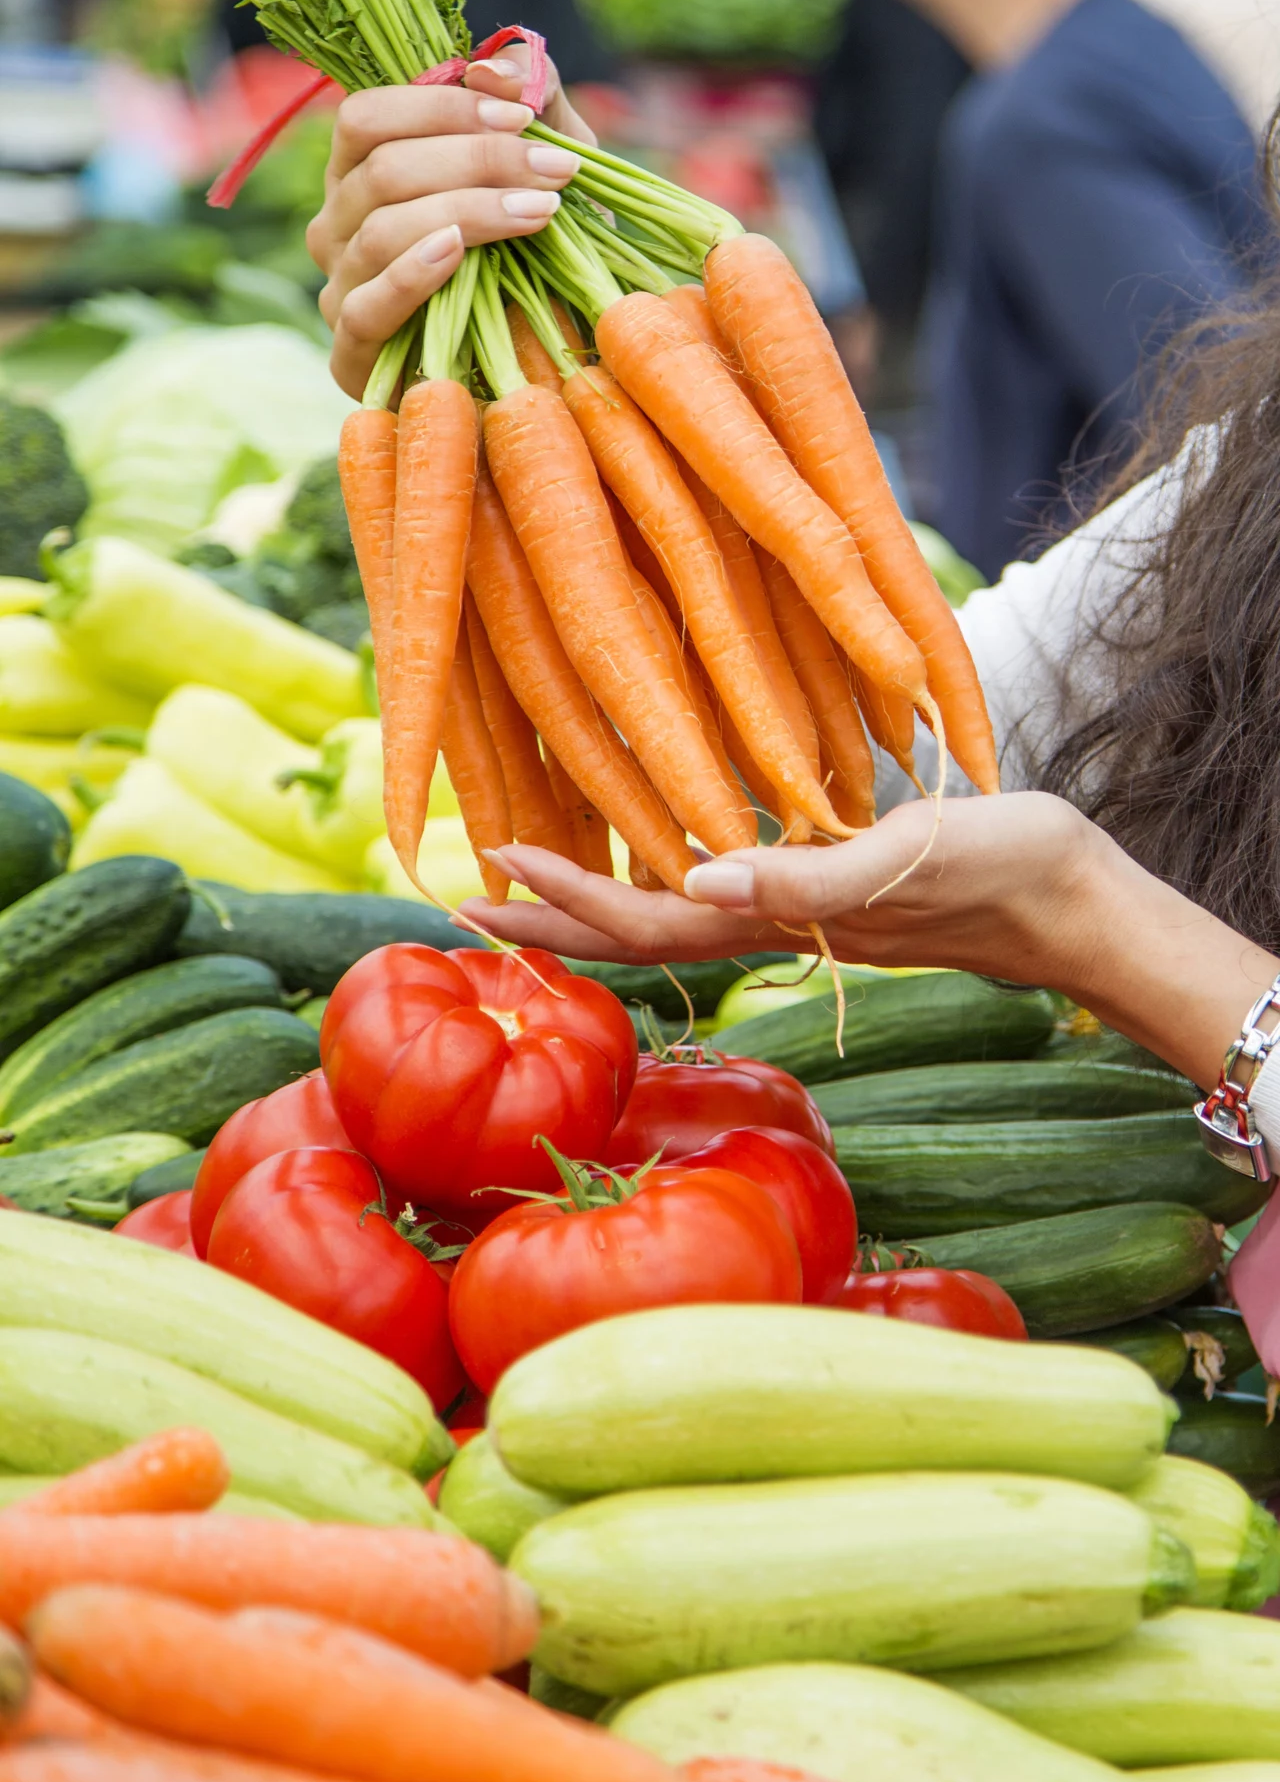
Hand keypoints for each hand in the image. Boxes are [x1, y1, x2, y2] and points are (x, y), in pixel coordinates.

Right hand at [307, 46, 594, 398]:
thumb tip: (494, 67)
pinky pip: (368, 305)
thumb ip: (532, 102)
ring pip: (380, 229)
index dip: (442, 107)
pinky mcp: (351, 357)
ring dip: (467, 211)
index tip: (524, 118)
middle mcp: (338, 226)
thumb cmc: (539, 262)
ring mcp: (339, 291)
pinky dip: (413, 274)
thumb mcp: (550, 172)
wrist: (539, 373)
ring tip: (537, 214)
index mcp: (364, 175)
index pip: (366, 117)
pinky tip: (458, 253)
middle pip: (381, 169)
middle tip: (554, 170)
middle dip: (477, 160)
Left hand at [462, 795, 1099, 981]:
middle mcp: (766, 920)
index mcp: (774, 917)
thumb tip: (698, 879)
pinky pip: (712, 885)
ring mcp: (789, 907)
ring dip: (588, 900)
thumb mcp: (908, 858)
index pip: (641, 919)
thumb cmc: (1002, 872)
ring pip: (664, 910)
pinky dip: (654, 874)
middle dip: (544, 919)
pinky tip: (640, 852)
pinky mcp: (818, 883)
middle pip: (631, 930)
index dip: (562, 899)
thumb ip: (806, 877)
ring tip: (522, 879)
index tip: (486, 866)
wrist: (1069, 898)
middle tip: (457, 898)